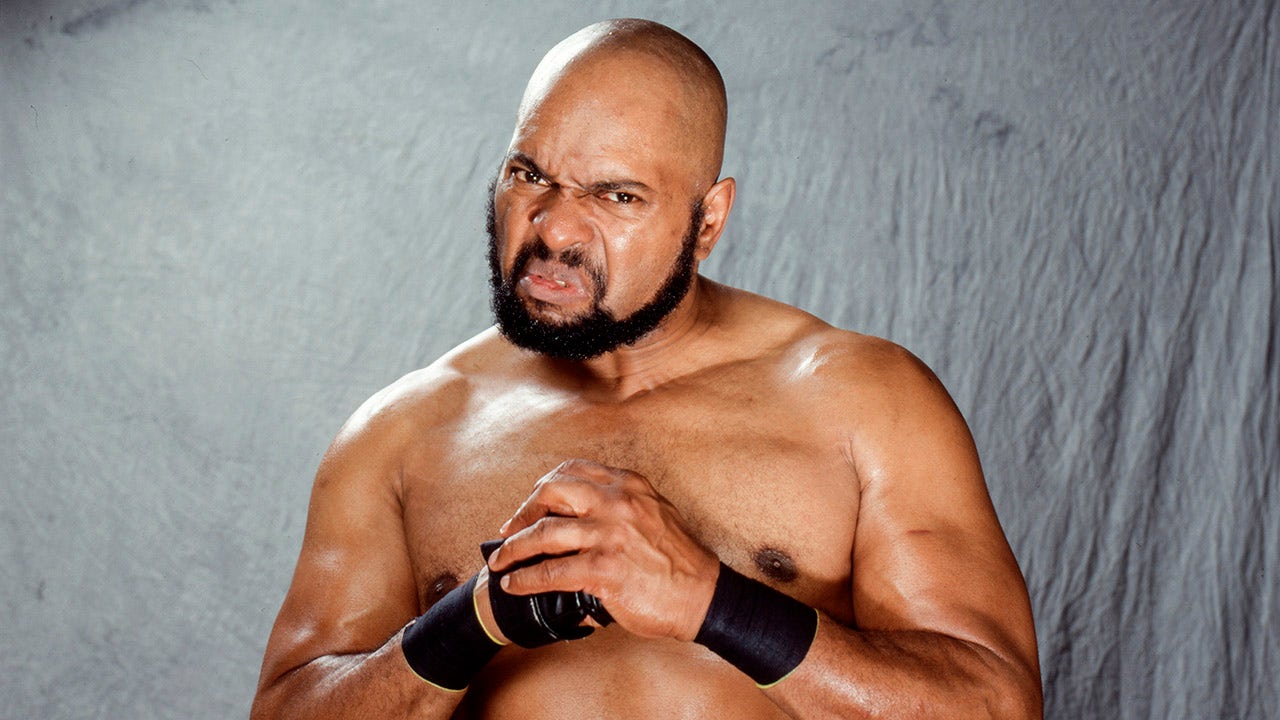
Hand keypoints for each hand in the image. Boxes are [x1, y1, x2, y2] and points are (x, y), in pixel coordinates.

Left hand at [487, 459, 719, 641]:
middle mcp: (617, 502)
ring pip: (544, 533)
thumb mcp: (656, 514)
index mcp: (629, 486)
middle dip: (523, 511)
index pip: (574, 470)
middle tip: (509, 529)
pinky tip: (514, 584)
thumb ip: (624, 507)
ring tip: (500, 560)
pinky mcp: (604, 568)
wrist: (703, 595)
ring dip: (513, 548)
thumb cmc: (680, 561)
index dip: (544, 485)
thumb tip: (589, 519)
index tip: (531, 501)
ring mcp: (609, 534)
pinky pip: (551, 571)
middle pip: (552, 492)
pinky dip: (526, 579)